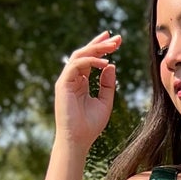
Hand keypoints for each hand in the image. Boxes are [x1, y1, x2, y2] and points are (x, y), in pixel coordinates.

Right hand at [54, 30, 121, 150]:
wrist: (78, 140)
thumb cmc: (90, 125)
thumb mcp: (105, 102)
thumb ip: (107, 84)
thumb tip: (111, 65)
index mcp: (81, 82)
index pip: (90, 59)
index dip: (102, 48)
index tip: (117, 41)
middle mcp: (72, 78)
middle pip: (85, 53)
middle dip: (101, 43)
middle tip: (117, 39)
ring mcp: (66, 80)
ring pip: (80, 56)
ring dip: (97, 48)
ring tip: (113, 46)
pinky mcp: (63, 84)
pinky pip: (76, 66)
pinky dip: (91, 61)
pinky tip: (105, 63)